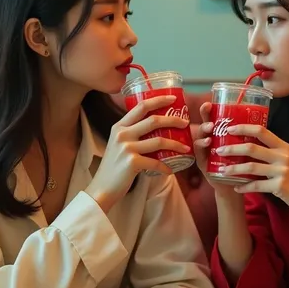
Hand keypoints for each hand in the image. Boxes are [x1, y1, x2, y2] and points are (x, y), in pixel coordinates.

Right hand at [85, 95, 190, 212]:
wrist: (102, 188)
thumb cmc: (114, 167)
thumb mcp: (118, 144)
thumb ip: (131, 134)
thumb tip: (155, 128)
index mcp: (119, 126)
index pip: (141, 106)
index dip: (159, 100)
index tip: (173, 99)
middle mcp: (122, 134)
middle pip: (153, 120)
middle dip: (173, 120)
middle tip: (186, 123)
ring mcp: (126, 148)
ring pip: (159, 141)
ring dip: (176, 144)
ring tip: (186, 148)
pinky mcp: (132, 163)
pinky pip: (156, 162)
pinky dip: (165, 167)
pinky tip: (171, 170)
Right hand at [192, 102, 238, 199]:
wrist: (235, 185)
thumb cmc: (241, 164)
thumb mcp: (244, 147)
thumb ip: (247, 135)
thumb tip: (260, 118)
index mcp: (219, 134)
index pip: (214, 118)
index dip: (210, 110)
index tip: (210, 102)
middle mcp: (210, 139)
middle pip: (204, 124)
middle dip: (204, 116)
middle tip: (208, 110)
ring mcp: (204, 150)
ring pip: (200, 136)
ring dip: (204, 130)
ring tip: (210, 128)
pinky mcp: (202, 161)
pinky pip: (198, 151)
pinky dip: (202, 145)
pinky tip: (208, 143)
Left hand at [217, 124, 288, 219]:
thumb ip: (274, 152)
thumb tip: (250, 146)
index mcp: (284, 147)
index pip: (261, 131)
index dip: (243, 128)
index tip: (229, 128)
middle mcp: (282, 156)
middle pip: (252, 148)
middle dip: (232, 148)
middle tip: (219, 150)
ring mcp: (281, 171)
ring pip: (251, 167)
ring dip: (234, 169)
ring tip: (222, 171)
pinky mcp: (279, 187)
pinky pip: (256, 185)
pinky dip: (244, 187)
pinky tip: (236, 188)